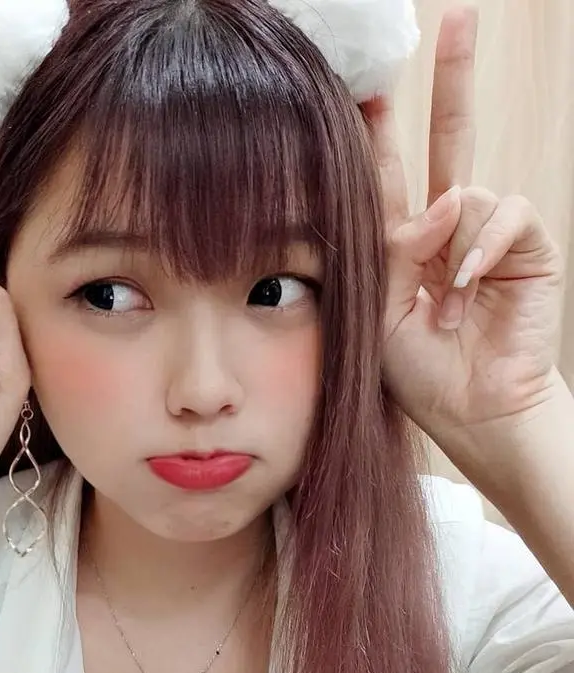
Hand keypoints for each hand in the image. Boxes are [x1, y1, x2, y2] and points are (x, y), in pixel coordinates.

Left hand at [363, 7, 564, 455]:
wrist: (472, 412)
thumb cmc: (420, 373)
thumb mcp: (379, 309)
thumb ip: (394, 250)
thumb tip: (442, 201)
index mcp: (405, 244)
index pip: (388, 173)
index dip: (378, 130)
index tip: (364, 84)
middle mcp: (448, 230)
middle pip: (447, 140)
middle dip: (450, 80)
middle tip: (453, 18)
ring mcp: (490, 236)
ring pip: (469, 188)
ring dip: (451, 244)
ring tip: (446, 301)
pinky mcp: (528, 247)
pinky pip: (505, 213)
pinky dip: (484, 247)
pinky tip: (468, 287)